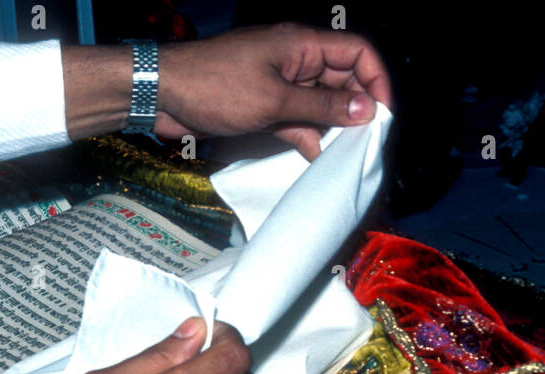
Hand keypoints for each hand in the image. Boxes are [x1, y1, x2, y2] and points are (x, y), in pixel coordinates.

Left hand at [158, 23, 393, 158]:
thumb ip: (320, 108)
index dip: (376, 80)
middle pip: (342, 80)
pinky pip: (296, 119)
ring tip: (345, 156)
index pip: (357, 53)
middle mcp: (295, 61)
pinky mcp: (263, 105)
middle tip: (366, 143)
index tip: (382, 115)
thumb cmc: (214, 87)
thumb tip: (365, 110)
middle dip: (356, 108)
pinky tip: (315, 158)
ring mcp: (279, 83)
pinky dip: (307, 136)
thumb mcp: (274, 100)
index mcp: (301, 45)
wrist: (163, 94)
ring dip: (332, 127)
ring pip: (320, 103)